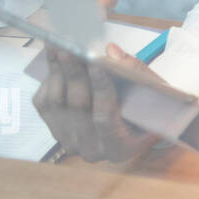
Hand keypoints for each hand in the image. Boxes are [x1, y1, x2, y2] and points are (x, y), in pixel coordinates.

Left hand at [33, 43, 157, 162]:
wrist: (135, 130)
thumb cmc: (149, 110)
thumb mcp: (154, 94)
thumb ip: (136, 73)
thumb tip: (110, 51)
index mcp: (121, 148)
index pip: (105, 118)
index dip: (100, 89)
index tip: (95, 62)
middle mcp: (92, 151)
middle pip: (77, 108)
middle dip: (73, 74)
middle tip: (69, 48)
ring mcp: (70, 143)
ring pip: (56, 104)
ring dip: (57, 73)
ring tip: (58, 48)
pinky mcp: (55, 132)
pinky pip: (44, 105)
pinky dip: (49, 81)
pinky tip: (55, 62)